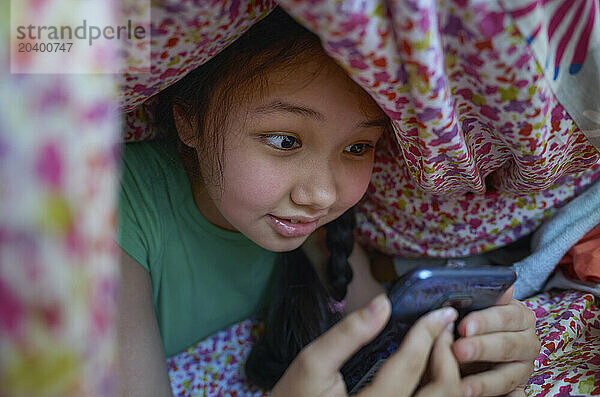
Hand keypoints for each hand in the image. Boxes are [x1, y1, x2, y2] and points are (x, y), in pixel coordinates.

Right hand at [271, 294, 462, 396]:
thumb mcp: (312, 363)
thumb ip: (347, 334)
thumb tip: (381, 305)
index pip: (409, 366)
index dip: (427, 333)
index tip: (439, 313)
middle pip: (442, 392)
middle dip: (448, 355)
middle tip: (443, 330)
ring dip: (448, 374)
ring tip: (440, 348)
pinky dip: (437, 389)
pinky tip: (429, 372)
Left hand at [451, 286, 539, 396]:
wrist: (481, 354)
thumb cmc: (475, 326)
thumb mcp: (474, 309)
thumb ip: (480, 298)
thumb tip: (492, 281)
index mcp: (518, 315)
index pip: (507, 315)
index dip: (486, 321)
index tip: (464, 325)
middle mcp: (527, 341)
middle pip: (508, 345)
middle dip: (482, 348)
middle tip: (458, 350)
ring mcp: (524, 367)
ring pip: (509, 375)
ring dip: (484, 381)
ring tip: (460, 385)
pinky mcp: (518, 388)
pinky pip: (509, 394)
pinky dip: (491, 395)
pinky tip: (471, 394)